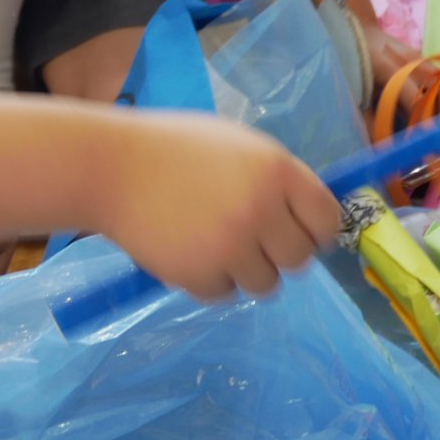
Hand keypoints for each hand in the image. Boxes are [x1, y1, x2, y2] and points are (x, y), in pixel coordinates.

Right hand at [102, 113, 340, 299]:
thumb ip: (276, 178)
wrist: (112, 167)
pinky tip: (190, 251)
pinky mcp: (201, 276)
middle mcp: (261, 210)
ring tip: (216, 244)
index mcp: (276, 170)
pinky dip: (212, 280)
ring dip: (247, 270)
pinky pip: (226, 294)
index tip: (305, 235)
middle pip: (300, 259)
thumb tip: (311, 216)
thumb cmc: (176, 149)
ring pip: (266, 284)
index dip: (319, 231)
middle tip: (255, 240)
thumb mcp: (237, 145)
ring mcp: (231, 246)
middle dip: (281, 253)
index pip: (327, 219)